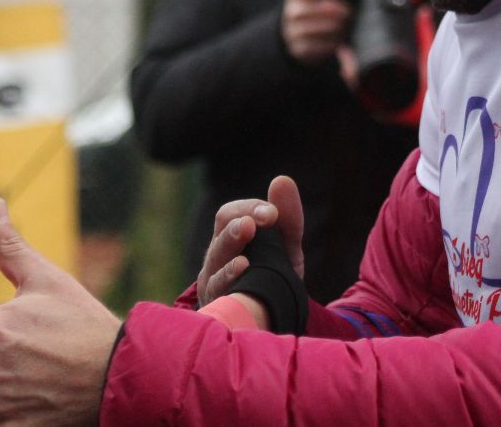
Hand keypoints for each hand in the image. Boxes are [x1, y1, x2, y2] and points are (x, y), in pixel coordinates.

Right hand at [196, 175, 304, 309]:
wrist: (270, 320)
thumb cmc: (273, 276)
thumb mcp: (286, 246)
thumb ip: (287, 217)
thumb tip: (281, 179)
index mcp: (230, 236)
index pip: (231, 214)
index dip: (250, 208)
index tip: (271, 213)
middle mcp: (217, 256)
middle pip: (221, 233)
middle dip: (237, 227)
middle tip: (250, 223)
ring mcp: (213, 280)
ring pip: (217, 260)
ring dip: (231, 246)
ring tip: (246, 237)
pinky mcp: (216, 304)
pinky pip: (219, 288)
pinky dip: (230, 277)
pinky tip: (243, 267)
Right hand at [282, 0, 353, 63]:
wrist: (299, 36)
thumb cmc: (317, 11)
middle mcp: (291, 12)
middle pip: (308, 8)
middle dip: (332, 9)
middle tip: (348, 11)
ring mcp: (292, 31)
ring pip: (311, 28)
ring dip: (332, 27)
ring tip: (345, 25)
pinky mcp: (299, 49)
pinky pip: (315, 46)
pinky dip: (330, 43)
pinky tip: (340, 39)